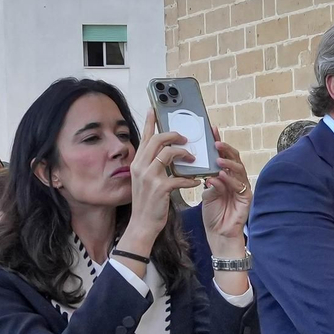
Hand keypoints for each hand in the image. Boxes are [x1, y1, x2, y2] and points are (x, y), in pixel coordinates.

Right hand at [124, 108, 205, 246]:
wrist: (142, 224)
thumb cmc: (147, 203)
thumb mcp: (145, 180)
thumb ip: (152, 165)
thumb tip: (167, 154)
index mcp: (137, 163)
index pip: (144, 138)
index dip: (150, 122)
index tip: (154, 109)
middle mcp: (141, 166)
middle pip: (157, 140)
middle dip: (174, 135)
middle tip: (185, 138)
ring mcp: (149, 177)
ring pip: (168, 153)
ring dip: (184, 153)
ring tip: (193, 158)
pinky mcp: (160, 188)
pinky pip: (179, 177)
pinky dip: (190, 179)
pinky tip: (196, 181)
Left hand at [199, 125, 250, 255]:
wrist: (219, 234)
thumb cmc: (214, 214)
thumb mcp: (207, 193)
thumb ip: (208, 179)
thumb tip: (204, 167)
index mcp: (227, 176)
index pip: (224, 155)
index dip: (219, 142)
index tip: (212, 130)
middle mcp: (236, 179)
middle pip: (235, 159)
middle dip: (226, 149)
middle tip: (216, 143)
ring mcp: (243, 188)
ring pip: (239, 170)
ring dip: (228, 164)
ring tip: (217, 159)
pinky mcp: (246, 198)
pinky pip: (239, 186)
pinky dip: (228, 180)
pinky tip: (219, 177)